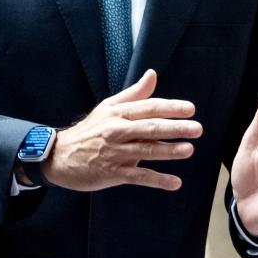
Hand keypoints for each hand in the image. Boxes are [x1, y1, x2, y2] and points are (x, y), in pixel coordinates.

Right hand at [42, 69, 202, 191]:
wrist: (60, 156)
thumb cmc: (90, 130)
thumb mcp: (109, 107)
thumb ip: (134, 94)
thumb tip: (153, 74)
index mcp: (117, 113)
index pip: (148, 107)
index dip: (170, 108)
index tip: (190, 109)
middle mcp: (116, 131)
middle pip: (149, 128)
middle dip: (174, 128)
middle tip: (197, 129)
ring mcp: (115, 153)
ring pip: (146, 151)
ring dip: (169, 151)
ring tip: (189, 150)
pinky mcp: (113, 173)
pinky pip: (139, 177)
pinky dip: (157, 180)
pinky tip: (175, 182)